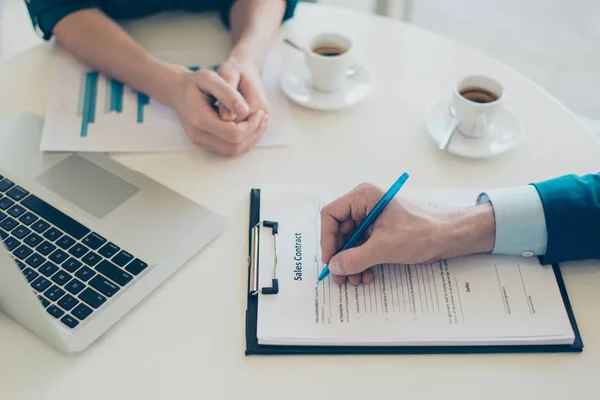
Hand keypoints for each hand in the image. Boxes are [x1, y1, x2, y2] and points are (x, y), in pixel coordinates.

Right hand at [167, 67, 267, 156]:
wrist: (177, 91)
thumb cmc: (194, 82)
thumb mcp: (210, 78)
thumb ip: (227, 93)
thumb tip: (244, 110)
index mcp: (200, 120)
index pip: (233, 134)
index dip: (251, 126)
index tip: (259, 112)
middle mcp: (199, 135)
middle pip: (235, 146)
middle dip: (254, 134)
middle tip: (263, 118)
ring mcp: (201, 142)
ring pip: (233, 151)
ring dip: (250, 139)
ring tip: (260, 123)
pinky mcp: (205, 144)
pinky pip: (229, 150)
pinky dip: (243, 141)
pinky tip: (250, 128)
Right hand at [320, 183, 495, 285]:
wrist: (450, 237)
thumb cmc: (423, 232)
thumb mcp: (384, 248)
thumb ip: (355, 258)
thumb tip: (335, 267)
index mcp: (364, 196)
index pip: (331, 214)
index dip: (327, 239)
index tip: (331, 260)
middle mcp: (365, 204)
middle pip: (339, 230)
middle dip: (340, 256)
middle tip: (340, 277)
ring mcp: (372, 217)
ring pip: (350, 241)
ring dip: (351, 262)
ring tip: (355, 280)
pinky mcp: (380, 230)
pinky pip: (362, 246)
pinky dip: (362, 261)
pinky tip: (366, 275)